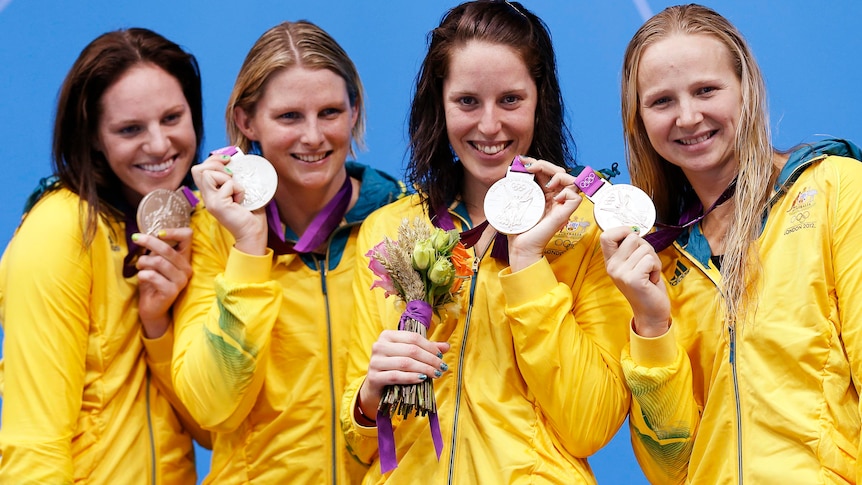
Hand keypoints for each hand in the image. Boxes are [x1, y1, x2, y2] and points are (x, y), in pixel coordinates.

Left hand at [135, 228, 192, 337]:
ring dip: (143, 262)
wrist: (153, 308)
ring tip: (139, 267)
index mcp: (184, 258)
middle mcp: (186, 268)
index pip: (187, 236)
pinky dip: (142, 275)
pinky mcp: (172, 291)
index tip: (158, 233)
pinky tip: (141, 278)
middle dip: (149, 241)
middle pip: (168, 249)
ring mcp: (181, 280)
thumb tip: (144, 235)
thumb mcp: (155, 262)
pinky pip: (153, 276)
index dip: (174, 231)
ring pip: (158, 262)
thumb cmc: (153, 282)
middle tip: (135, 239)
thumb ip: (155, 250)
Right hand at [192, 152, 266, 254]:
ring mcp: (211, 201)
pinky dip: (238, 188)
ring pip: (208, 174)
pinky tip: (241, 200)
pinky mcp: (218, 205)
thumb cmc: (251, 214)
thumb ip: (235, 178)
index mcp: (211, 193)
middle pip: (198, 169)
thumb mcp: (241, 191)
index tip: (228, 162)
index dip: (213, 160)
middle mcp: (207, 197)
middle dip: (216, 163)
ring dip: (227, 177)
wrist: (253, 233)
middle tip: (231, 174)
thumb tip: (237, 160)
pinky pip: (228, 185)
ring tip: (237, 190)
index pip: (200, 169)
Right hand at [356, 330, 449, 419]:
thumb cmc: (395, 368)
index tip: (441, 356)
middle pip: (411, 350)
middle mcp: (379, 345)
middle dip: (430, 359)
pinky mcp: (373, 377)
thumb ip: (426, 349)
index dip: (430, 347)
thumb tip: (447, 346)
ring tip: (436, 374)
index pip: (413, 337)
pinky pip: (396, 376)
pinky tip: (422, 379)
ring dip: (424, 369)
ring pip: (405, 363)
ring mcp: (375, 361)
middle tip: (442, 368)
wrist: (376, 388)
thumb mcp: (409, 356)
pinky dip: (411, 377)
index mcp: (387, 335)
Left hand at [508, 156, 582, 271]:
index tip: (523, 161)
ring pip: (572, 180)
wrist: (520, 246)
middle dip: (545, 164)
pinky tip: (554, 198)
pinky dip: (567, 192)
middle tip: (530, 167)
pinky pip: (576, 196)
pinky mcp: (565, 214)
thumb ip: (518, 186)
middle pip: (560, 172)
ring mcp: (561, 205)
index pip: (548, 172)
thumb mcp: (516, 202)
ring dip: (559, 175)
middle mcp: (554, 198)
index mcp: (544, 194)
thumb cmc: (518, 228)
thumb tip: (515, 169)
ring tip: (546, 183)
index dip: (538, 162)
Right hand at [599, 226, 670, 336]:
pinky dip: (656, 267)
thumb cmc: (645, 286)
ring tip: (649, 273)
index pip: (606, 235)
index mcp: (610, 261)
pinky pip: (650, 260)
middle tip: (646, 264)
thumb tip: (635, 231)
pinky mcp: (633, 279)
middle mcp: (612, 266)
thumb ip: (630, 249)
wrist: (650, 312)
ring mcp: (621, 273)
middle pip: (632, 237)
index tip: (633, 237)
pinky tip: (651, 279)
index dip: (622, 230)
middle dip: (645, 247)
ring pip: (645, 248)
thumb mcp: (632, 265)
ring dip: (653, 259)